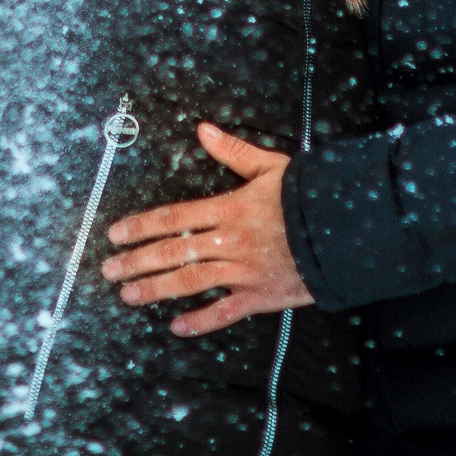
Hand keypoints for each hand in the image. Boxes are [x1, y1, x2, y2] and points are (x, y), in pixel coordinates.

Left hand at [101, 123, 315, 335]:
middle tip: (109, 269)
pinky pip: (225, 312)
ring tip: (129, 295)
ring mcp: (243, 271)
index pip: (173, 218)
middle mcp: (229, 241)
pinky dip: (201, 321)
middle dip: (137, 261)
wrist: (346, 229)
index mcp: (228, 208)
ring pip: (191, 282)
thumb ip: (232, 151)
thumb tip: (203, 129)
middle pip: (173, 252)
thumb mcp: (270, 165)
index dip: (141, 227)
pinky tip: (178, 326)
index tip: (116, 235)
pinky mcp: (260, 295)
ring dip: (156, 289)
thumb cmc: (308, 196)